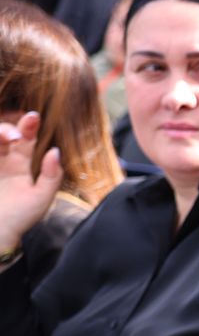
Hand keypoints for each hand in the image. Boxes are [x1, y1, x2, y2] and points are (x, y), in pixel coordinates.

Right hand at [0, 113, 62, 251]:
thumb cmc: (19, 219)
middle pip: (2, 134)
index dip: (28, 127)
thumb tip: (55, 150)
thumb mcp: (41, 198)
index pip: (24, 140)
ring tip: (7, 139)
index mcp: (19, 165)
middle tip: (15, 138)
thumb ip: (51, 176)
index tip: (33, 117)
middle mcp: (1, 160)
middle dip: (7, 129)